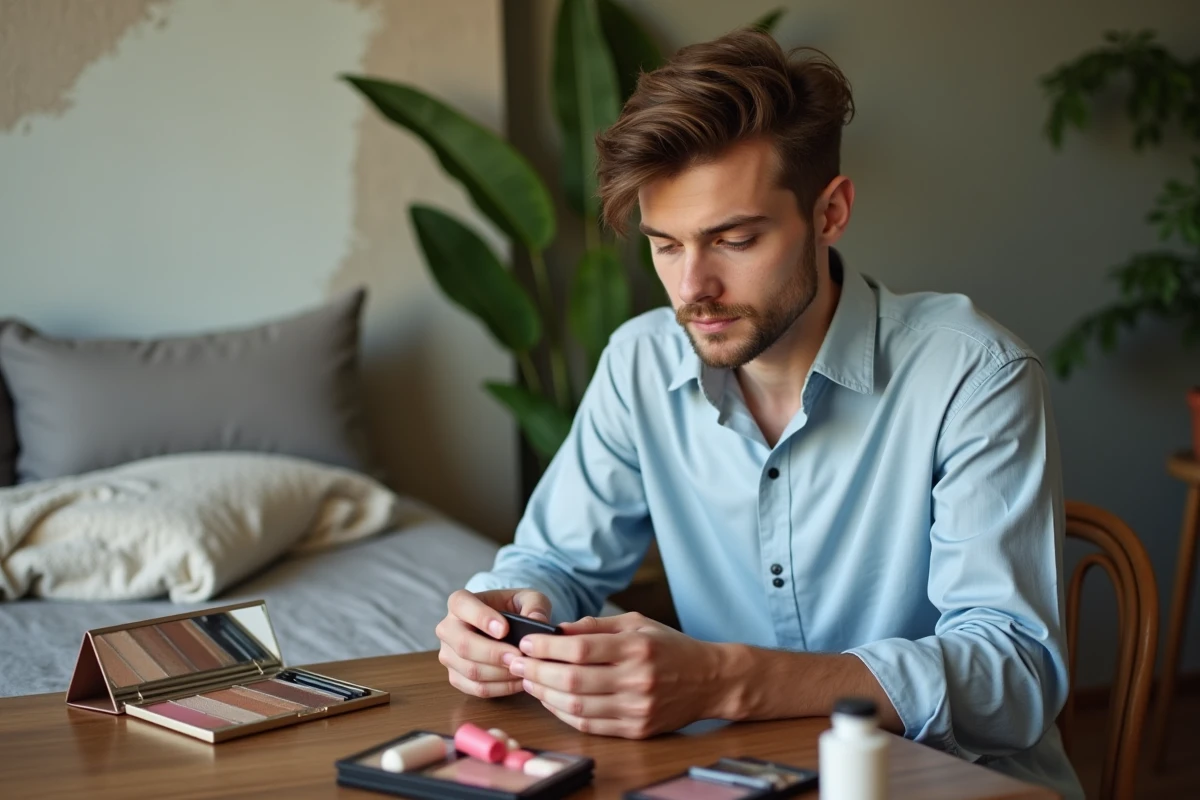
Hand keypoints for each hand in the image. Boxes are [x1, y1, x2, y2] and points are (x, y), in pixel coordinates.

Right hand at [435, 588, 551, 697]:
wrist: (507, 628)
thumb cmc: (515, 609)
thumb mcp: (529, 599)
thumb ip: (534, 606)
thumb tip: (536, 621)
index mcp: (460, 603)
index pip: (461, 605)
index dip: (481, 617)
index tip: (504, 630)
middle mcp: (448, 628)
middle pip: (463, 644)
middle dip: (493, 653)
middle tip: (518, 656)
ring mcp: (448, 655)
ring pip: (470, 670)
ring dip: (500, 673)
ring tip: (524, 669)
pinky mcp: (456, 677)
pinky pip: (475, 688)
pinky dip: (500, 688)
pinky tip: (519, 681)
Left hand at [508, 612, 725, 737]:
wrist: (710, 680)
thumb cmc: (670, 646)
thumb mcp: (637, 623)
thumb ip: (596, 627)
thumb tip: (557, 631)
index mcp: (636, 647)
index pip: (579, 649)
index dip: (546, 647)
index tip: (526, 643)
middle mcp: (637, 679)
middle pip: (572, 680)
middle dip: (536, 671)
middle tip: (516, 662)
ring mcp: (637, 708)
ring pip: (577, 707)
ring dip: (545, 695)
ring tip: (528, 680)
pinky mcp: (637, 729)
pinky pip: (590, 725)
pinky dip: (564, 713)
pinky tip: (550, 700)